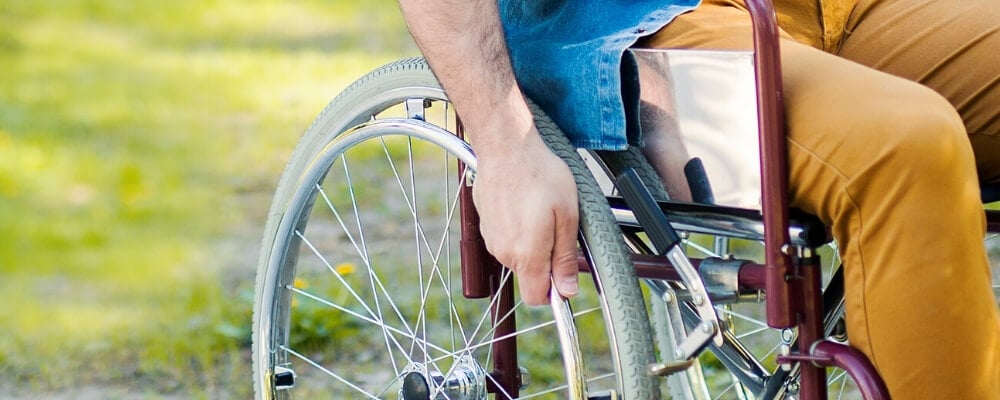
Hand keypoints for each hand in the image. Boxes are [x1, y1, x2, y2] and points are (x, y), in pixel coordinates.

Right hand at [473, 128, 579, 305]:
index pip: (537, 298)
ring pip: (518, 256)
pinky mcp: (485, 225)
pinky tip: (524, 204)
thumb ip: (565, 258)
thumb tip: (567, 290)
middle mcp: (504, 252)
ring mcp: (491, 239)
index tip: (563, 271)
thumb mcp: (567, 216)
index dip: (554, 290)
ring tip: (539, 210)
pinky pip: (506, 239)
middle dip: (545, 260)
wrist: (507, 147)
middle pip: (529, 275)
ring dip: (531, 243)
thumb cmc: (541, 175)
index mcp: (527, 255)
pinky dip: (517, 229)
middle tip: (557, 226)